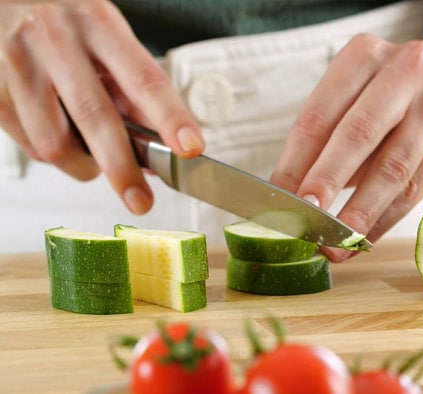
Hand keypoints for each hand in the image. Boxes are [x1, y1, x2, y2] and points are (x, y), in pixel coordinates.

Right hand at [0, 0, 203, 213]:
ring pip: (54, 143)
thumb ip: (135, 89)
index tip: (189, 147)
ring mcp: (19, 64)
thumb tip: (163, 144)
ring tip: (95, 157)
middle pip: (95, 116)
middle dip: (122, 167)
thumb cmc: (66, 23)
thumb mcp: (110, 40)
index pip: (144, 78)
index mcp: (98, 24)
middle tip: (140, 200)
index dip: (170, 117)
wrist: (4, 0)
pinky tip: (61, 135)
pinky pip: (30, 146)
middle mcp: (56, 39)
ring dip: (83, 165)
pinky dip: (54, 154)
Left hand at [270, 34, 422, 260]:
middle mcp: (409, 67)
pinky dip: (384, 220)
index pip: (320, 113)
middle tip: (305, 217)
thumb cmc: (387, 117)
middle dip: (327, 180)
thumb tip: (284, 198)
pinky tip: (362, 239)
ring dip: (357, 212)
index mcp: (366, 54)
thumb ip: (320, 148)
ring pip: (392, 167)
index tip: (277, 198)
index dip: (295, 160)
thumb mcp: (349, 114)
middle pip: (359, 132)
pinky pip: (415, 189)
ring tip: (334, 243)